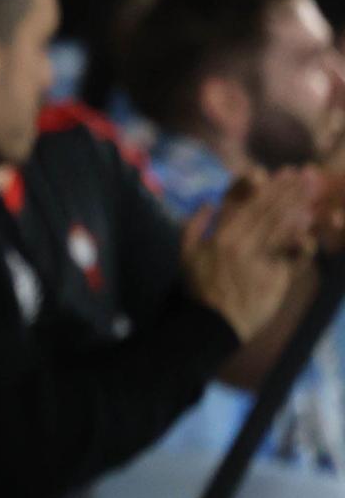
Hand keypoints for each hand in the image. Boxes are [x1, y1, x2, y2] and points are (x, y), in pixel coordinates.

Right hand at [181, 169, 318, 340]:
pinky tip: (312, 229)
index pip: (245, 203)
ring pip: (281, 228)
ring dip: (298, 208)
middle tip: (306, 175)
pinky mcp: (273, 278)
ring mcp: (258, 260)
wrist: (210, 325)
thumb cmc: (198, 290)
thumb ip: (193, 226)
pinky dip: (302, 242)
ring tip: (313, 193)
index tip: (279, 173)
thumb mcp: (185, 255)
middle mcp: (239, 243)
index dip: (265, 187)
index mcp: (218, 236)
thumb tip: (208, 202)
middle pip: (267, 211)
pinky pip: (292, 256)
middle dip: (288, 191)